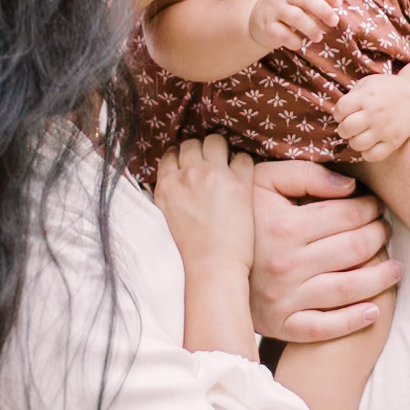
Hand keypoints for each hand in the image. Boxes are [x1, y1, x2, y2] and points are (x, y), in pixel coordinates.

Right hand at [154, 135, 256, 279]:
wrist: (212, 268)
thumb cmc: (189, 251)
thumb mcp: (166, 217)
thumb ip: (169, 193)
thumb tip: (174, 180)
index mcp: (167, 185)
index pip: (170, 154)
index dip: (182, 157)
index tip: (190, 164)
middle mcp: (188, 174)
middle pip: (192, 143)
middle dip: (201, 150)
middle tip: (210, 163)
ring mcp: (214, 175)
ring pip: (216, 141)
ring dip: (221, 149)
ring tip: (227, 163)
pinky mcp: (239, 183)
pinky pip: (243, 157)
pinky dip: (243, 164)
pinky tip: (243, 177)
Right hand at [245, 0, 342, 57]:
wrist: (256, 19)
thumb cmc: (287, 8)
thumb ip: (316, 1)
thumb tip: (336, 14)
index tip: (338, 4)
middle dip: (323, 10)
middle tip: (334, 22)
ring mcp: (273, 9)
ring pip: (295, 16)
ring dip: (311, 28)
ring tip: (318, 37)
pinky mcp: (267, 27)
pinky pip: (283, 34)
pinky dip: (295, 41)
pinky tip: (299, 44)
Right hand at [250, 159, 401, 343]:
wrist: (205, 265)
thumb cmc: (241, 217)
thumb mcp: (261, 182)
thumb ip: (305, 174)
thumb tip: (349, 186)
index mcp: (285, 227)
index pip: (346, 215)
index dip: (370, 208)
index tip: (376, 206)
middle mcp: (287, 264)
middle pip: (354, 249)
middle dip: (379, 236)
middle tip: (386, 230)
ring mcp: (286, 298)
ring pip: (349, 289)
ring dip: (381, 277)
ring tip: (395, 267)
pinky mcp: (283, 325)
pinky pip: (325, 328)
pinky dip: (354, 321)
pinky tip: (374, 310)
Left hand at [333, 73, 409, 162]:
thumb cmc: (388, 89)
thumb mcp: (369, 83)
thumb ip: (353, 95)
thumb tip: (338, 112)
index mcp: (366, 97)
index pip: (340, 111)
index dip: (338, 114)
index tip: (344, 114)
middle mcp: (374, 114)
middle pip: (346, 129)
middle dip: (343, 129)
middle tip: (350, 127)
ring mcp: (384, 129)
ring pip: (357, 144)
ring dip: (354, 141)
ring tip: (360, 136)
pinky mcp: (394, 142)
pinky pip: (373, 156)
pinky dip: (367, 153)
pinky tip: (369, 145)